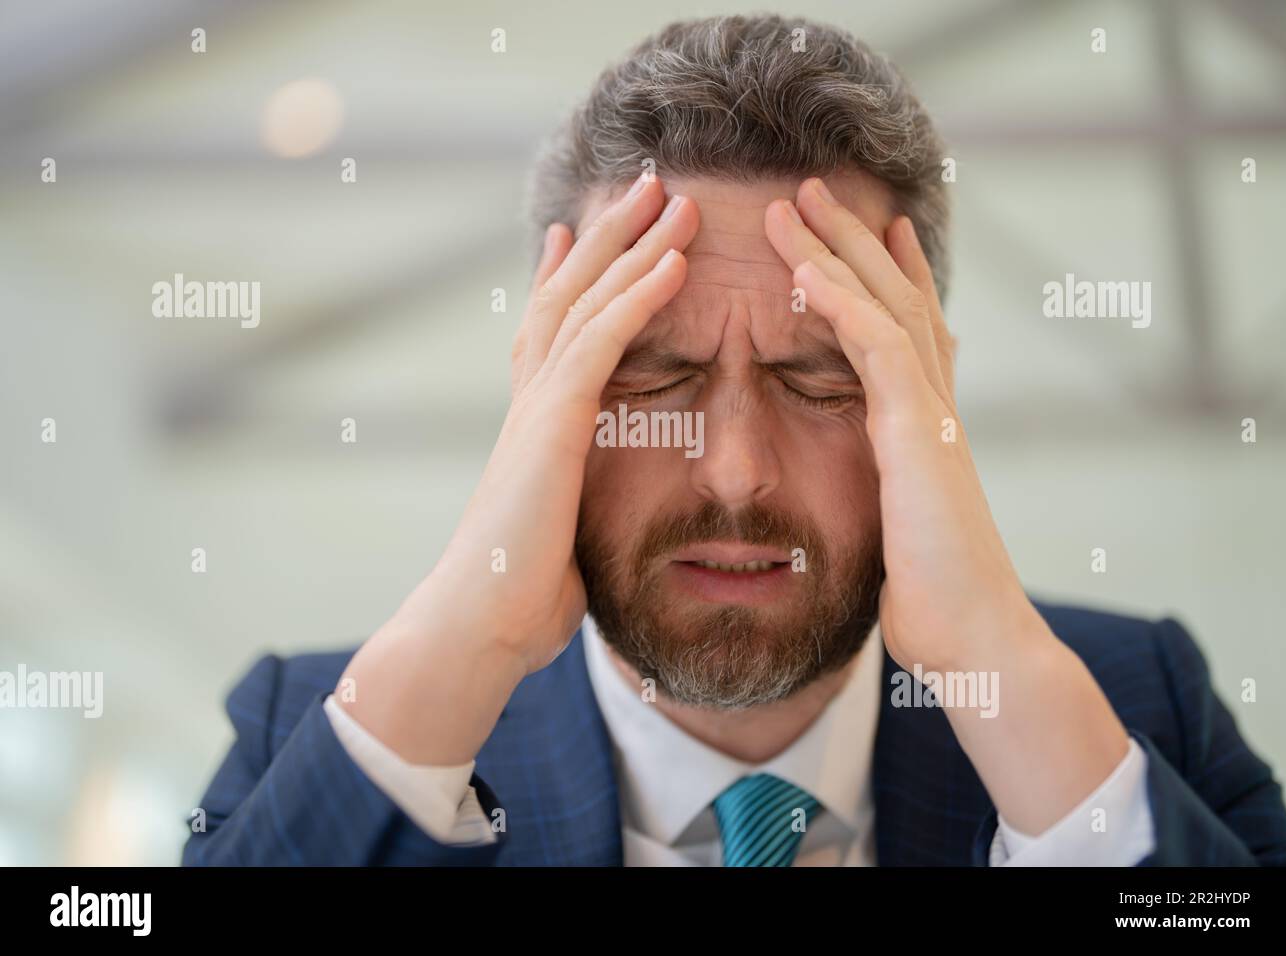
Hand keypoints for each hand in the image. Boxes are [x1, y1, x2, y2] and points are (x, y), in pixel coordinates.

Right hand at [438, 175, 696, 672]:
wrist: (481, 625)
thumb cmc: (521, 595)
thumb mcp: (562, 532)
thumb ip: (578, 505)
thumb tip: (592, 527)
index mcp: (534, 423)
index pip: (550, 331)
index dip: (567, 277)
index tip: (579, 234)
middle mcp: (531, 399)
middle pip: (568, 293)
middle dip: (607, 236)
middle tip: (642, 187)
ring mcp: (539, 406)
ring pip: (585, 300)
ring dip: (631, 244)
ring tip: (670, 196)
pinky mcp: (554, 424)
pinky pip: (602, 342)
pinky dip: (638, 296)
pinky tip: (673, 261)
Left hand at [764, 178, 1129, 833]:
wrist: (977, 645)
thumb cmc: (936, 605)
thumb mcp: (900, 533)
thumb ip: (886, 497)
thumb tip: (872, 501)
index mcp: (923, 430)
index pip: (905, 333)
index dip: (885, 278)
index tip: (864, 234)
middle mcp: (933, 409)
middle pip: (895, 299)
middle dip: (855, 241)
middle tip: (816, 189)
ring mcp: (931, 416)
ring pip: (885, 306)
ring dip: (838, 249)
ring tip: (798, 199)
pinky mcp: (920, 435)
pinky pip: (876, 348)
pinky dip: (842, 302)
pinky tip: (805, 270)